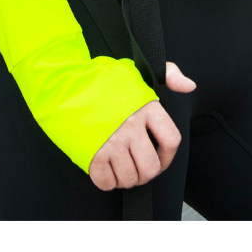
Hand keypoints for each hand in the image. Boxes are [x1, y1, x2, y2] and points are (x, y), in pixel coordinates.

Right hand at [88, 61, 196, 190]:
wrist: (61, 85)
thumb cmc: (97, 78)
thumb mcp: (134, 70)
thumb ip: (168, 74)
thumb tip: (189, 86)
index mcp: (145, 106)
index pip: (171, 139)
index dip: (168, 155)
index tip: (161, 157)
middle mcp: (130, 126)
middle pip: (151, 167)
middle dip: (146, 173)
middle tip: (139, 168)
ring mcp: (111, 141)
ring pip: (130, 178)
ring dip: (127, 179)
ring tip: (121, 168)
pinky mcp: (91, 154)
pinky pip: (107, 182)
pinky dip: (108, 182)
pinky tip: (105, 170)